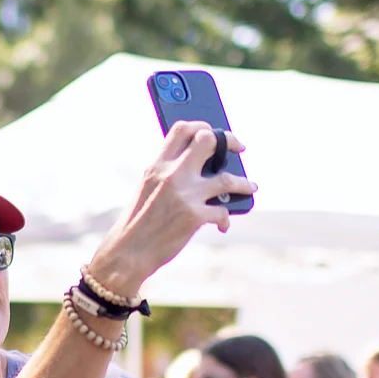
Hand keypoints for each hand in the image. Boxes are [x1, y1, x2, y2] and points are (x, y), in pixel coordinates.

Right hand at [90, 121, 256, 289]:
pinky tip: (222, 225)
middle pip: (208, 140)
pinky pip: (223, 212)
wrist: (128, 252)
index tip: (212, 131)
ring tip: (250, 187)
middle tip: (238, 148)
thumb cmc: (138, 222)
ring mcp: (186, 194)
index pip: (182, 129)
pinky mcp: (195, 216)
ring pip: (228, 179)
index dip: (202, 125)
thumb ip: (168, 174)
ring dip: (244, 183)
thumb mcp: (147, 189)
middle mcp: (172, 174)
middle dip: (229, 140)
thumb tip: (198, 167)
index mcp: (157, 165)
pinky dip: (225, 219)